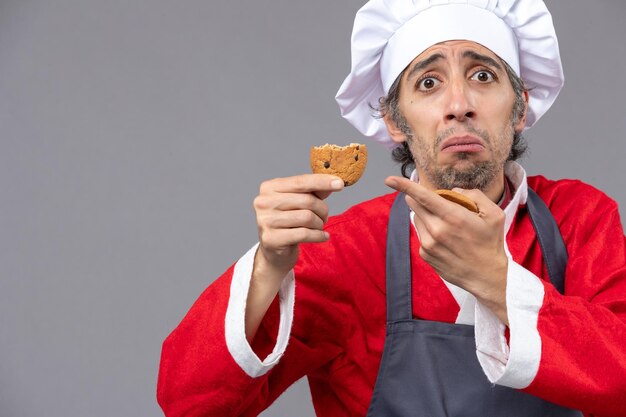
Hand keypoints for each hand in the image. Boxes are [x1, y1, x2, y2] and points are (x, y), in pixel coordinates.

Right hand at [253, 174, 343, 278]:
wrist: (274, 250)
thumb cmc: (289, 222)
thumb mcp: (300, 202)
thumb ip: (315, 191)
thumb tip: (335, 182)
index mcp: (269, 188)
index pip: (300, 181)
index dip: (322, 182)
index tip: (340, 183)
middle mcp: (263, 202)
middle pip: (306, 200)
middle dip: (322, 209)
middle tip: (325, 217)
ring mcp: (265, 221)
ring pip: (307, 217)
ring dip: (320, 224)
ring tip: (319, 227)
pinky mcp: (271, 239)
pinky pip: (304, 234)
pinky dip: (318, 235)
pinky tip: (323, 237)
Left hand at [385, 176, 508, 322]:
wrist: (486, 276)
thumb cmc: (490, 243)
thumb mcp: (493, 214)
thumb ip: (474, 195)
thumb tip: (453, 191)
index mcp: (453, 217)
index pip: (423, 197)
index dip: (404, 186)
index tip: (389, 179)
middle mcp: (436, 230)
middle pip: (415, 204)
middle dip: (421, 198)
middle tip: (440, 204)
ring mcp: (428, 244)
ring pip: (417, 218)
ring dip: (426, 215)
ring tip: (448, 226)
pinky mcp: (424, 254)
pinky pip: (420, 233)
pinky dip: (429, 230)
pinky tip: (446, 239)